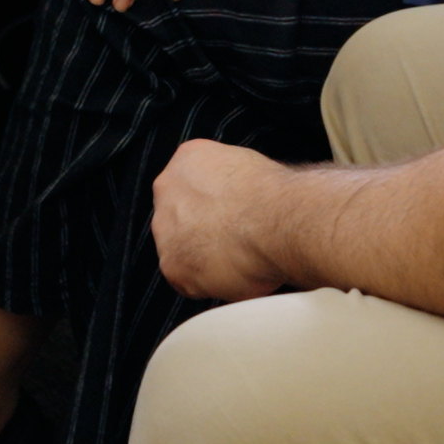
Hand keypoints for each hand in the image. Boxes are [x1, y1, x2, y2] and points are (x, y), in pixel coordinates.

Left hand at [153, 137, 304, 300]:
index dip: (213, 206)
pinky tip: (235, 274)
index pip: (191, 185)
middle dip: (203, 232)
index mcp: (188, 158)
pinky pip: (189, 282)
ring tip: (240, 258)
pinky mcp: (173, 266)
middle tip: (235, 240)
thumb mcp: (248, 167)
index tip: (230, 216)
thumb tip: (238, 198)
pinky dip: (211, 285)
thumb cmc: (274, 196)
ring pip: (182, 251)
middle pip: (180, 217)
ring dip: (204, 259)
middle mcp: (167, 190)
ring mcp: (165, 230)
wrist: (277, 222)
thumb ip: (228, 182)